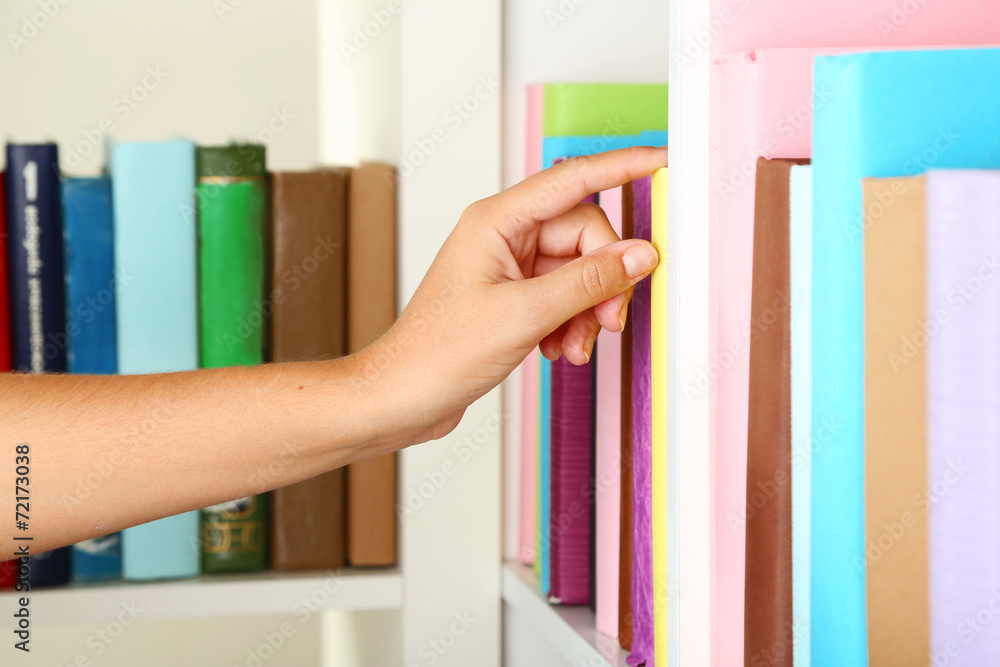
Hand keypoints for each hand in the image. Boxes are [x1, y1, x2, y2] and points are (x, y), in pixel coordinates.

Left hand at [364, 146, 665, 441]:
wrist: (402, 398)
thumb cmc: (437, 352)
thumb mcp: (523, 315)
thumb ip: (587, 283)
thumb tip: (640, 255)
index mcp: (497, 221)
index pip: (573, 179)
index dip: (622, 167)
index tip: (662, 161)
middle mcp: (504, 236)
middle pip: (585, 237)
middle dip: (604, 281)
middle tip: (609, 322)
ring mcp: (509, 267)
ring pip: (578, 272)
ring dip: (587, 311)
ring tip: (574, 347)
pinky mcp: (513, 298)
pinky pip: (563, 296)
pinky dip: (571, 323)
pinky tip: (557, 350)